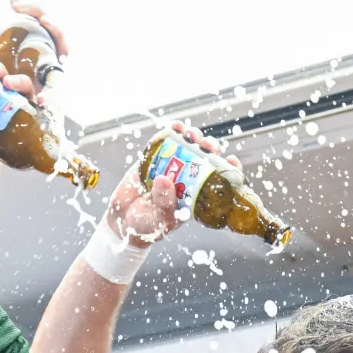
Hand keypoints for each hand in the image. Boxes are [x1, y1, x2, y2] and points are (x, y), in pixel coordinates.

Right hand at [107, 122, 221, 248]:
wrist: (122, 222)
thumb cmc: (147, 226)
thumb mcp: (160, 219)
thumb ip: (164, 202)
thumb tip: (164, 179)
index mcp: (195, 196)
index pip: (217, 181)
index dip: (227, 169)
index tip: (230, 159)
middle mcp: (186, 180)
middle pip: (204, 159)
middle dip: (209, 148)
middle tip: (208, 145)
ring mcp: (170, 168)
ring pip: (187, 147)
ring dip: (193, 137)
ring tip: (192, 134)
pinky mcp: (152, 160)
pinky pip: (164, 143)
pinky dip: (171, 132)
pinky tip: (176, 126)